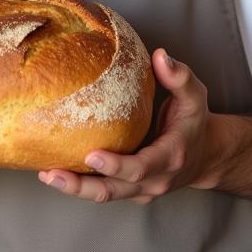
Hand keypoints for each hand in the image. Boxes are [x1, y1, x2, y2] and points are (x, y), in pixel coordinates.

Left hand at [38, 48, 216, 203]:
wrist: (205, 156)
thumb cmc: (194, 122)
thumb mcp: (195, 96)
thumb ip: (179, 76)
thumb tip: (159, 55)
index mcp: (169, 158)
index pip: (140, 167)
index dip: (116, 165)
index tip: (92, 154)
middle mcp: (154, 180)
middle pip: (114, 190)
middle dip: (81, 185)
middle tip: (52, 172)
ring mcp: (141, 191)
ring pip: (105, 195)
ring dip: (74, 188)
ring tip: (46, 174)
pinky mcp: (131, 192)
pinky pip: (104, 191)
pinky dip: (81, 186)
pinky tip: (56, 173)